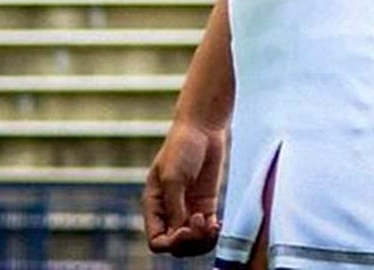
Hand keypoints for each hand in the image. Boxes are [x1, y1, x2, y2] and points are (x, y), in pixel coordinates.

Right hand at [143, 118, 225, 256]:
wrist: (203, 127)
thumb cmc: (182, 147)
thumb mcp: (173, 177)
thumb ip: (175, 206)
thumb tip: (180, 232)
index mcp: (155, 206)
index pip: (156, 241)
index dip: (170, 243)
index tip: (185, 228)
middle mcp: (170, 211)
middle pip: (175, 245)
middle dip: (188, 242)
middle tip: (201, 224)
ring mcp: (189, 208)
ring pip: (192, 242)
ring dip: (202, 241)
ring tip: (211, 226)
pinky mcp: (207, 203)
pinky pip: (207, 230)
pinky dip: (212, 233)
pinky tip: (218, 224)